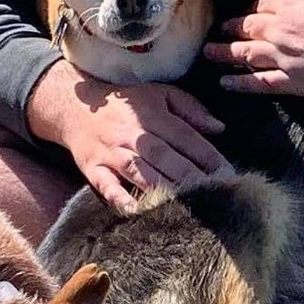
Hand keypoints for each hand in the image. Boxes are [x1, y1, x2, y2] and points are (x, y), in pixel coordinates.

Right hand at [26, 62, 229, 208]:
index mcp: (153, 115)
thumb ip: (191, 109)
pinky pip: (105, 184)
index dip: (208, 156)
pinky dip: (119, 196)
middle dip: (190, 176)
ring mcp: (112, 153)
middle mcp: (134, 134)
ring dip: (162, 188)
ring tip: (184, 205)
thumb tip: (219, 127)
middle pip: (165, 157)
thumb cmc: (126, 103)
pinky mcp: (93, 168)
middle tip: (214, 195)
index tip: (228, 175)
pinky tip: (136, 210)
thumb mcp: (159, 94)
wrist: (74, 106)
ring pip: (140, 172)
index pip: (186, 137)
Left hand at [205, 0, 303, 112]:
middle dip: (231, 28)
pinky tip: (226, 83)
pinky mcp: (292, 82)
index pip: (264, 4)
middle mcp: (280, 29)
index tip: (254, 12)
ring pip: (245, 54)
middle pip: (247, 27)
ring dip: (225, 54)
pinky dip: (240, 84)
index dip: (258, 8)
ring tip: (209, 54)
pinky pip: (259, 83)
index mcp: (290, 3)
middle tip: (217, 30)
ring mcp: (284, 57)